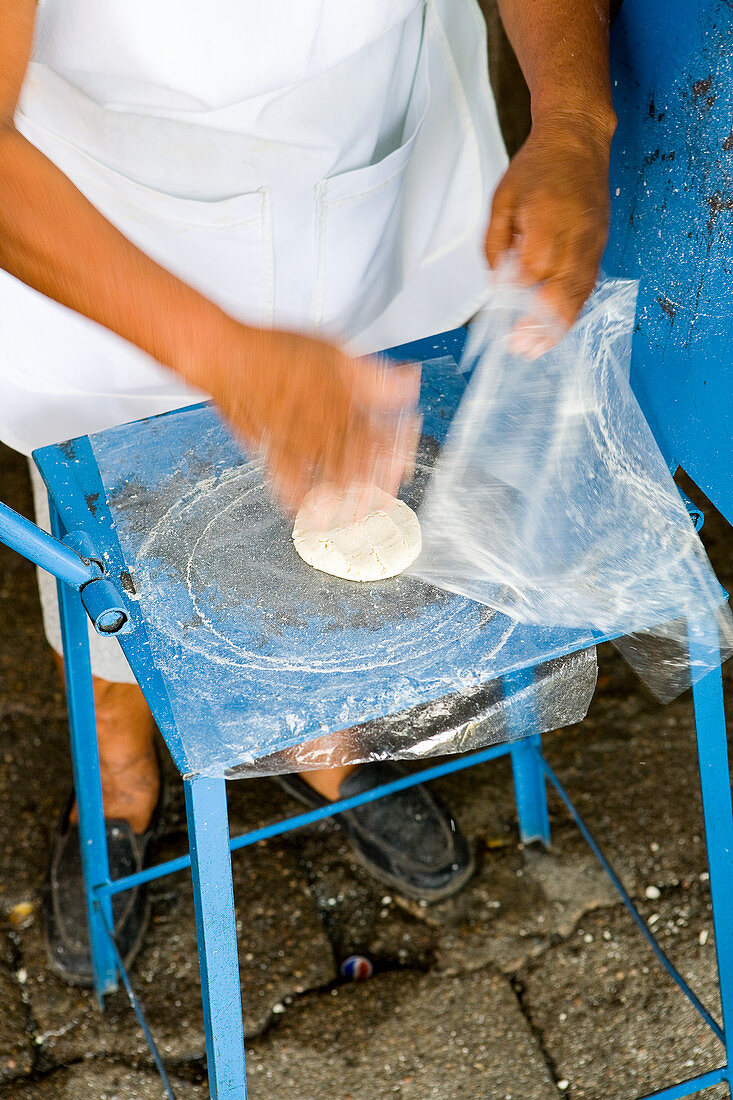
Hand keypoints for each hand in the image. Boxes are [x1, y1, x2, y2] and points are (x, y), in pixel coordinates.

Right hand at [204, 325, 420, 512]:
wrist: (227, 358)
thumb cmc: (275, 351)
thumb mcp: (334, 351)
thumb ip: (373, 375)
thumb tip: (408, 383)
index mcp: (342, 401)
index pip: (379, 434)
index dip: (395, 453)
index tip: (403, 465)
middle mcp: (321, 425)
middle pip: (357, 462)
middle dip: (374, 485)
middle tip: (385, 500)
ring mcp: (296, 440)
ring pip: (327, 476)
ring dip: (344, 498)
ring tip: (357, 515)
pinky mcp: (271, 449)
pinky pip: (288, 480)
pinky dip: (298, 498)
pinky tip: (305, 510)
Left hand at [485, 110, 614, 355]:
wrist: (577, 140)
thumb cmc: (536, 169)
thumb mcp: (501, 202)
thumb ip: (496, 246)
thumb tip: (497, 284)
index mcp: (546, 228)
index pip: (530, 280)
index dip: (516, 306)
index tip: (502, 326)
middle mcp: (573, 241)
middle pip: (558, 297)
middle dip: (538, 329)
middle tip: (520, 350)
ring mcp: (591, 246)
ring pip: (576, 298)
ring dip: (557, 327)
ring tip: (537, 348)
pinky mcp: (599, 247)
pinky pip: (587, 287)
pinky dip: (572, 310)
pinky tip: (557, 326)